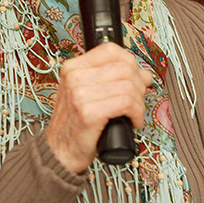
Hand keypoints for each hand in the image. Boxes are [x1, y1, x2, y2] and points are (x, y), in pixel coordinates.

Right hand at [44, 42, 152, 172]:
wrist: (59, 153)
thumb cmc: (75, 125)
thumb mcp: (89, 94)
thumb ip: (112, 80)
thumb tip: (144, 74)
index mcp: (73, 67)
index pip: (111, 50)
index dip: (130, 63)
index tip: (135, 78)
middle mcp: (74, 77)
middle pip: (124, 67)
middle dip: (139, 85)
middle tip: (136, 101)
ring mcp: (80, 94)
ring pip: (128, 86)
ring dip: (139, 103)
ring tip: (133, 114)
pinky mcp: (88, 113)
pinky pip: (126, 103)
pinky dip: (137, 114)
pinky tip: (132, 122)